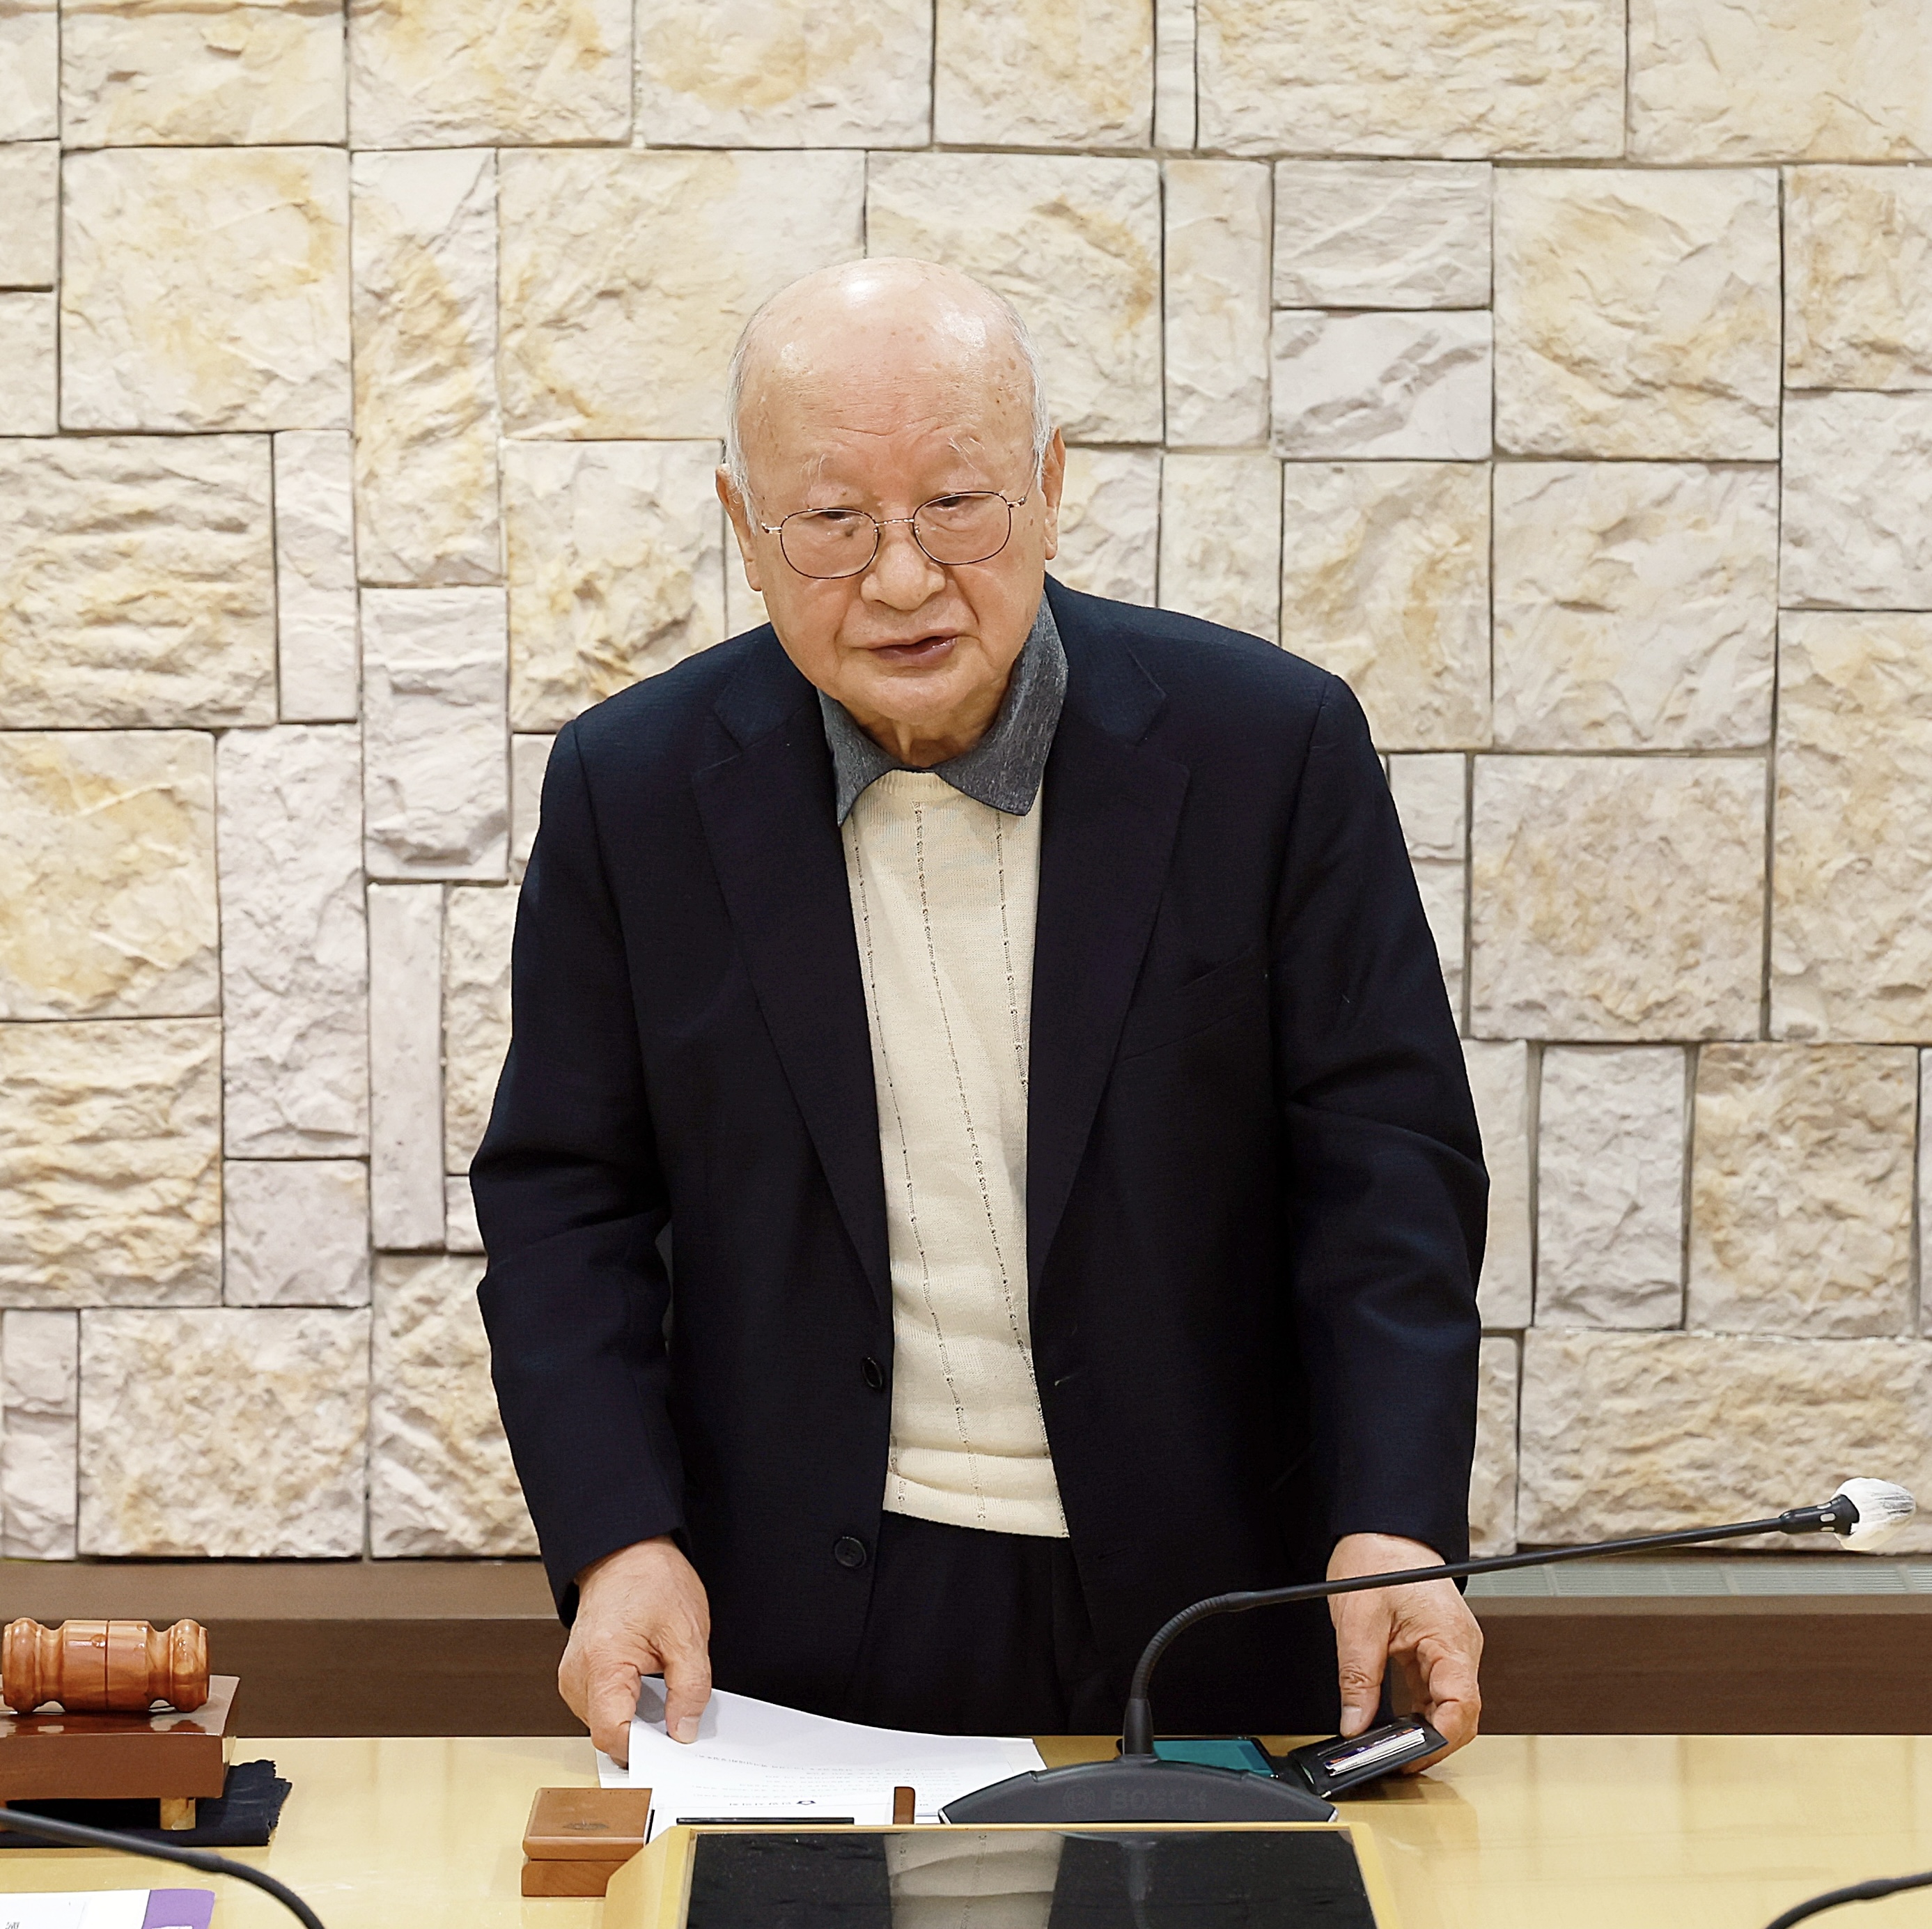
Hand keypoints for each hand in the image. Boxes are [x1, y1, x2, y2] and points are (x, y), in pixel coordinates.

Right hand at [560, 1536, 712, 1765]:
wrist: (625, 1551)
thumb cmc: (653, 1580)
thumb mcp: (687, 1632)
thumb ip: (690, 1688)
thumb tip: (684, 1731)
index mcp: (602, 1663)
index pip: (612, 1735)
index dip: (645, 1749)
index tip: (673, 1746)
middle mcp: (577, 1674)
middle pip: (608, 1733)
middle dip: (645, 1732)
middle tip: (677, 1711)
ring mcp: (571, 1675)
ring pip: (604, 1723)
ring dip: (635, 1717)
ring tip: (660, 1686)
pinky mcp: (575, 1674)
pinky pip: (600, 1706)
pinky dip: (625, 1704)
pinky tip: (645, 1684)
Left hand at [1326, 1532, 1481, 1766]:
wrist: (1383, 1528)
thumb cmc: (1379, 1558)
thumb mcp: (1359, 1620)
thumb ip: (1358, 1678)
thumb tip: (1355, 1723)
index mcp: (1451, 1639)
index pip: (1461, 1707)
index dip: (1438, 1740)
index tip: (1408, 1758)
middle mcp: (1459, 1647)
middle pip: (1461, 1714)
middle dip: (1432, 1743)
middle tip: (1395, 1762)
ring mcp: (1450, 1649)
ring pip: (1449, 1707)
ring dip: (1425, 1730)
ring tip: (1393, 1750)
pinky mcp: (1436, 1648)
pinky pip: (1435, 1691)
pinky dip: (1419, 1712)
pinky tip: (1397, 1725)